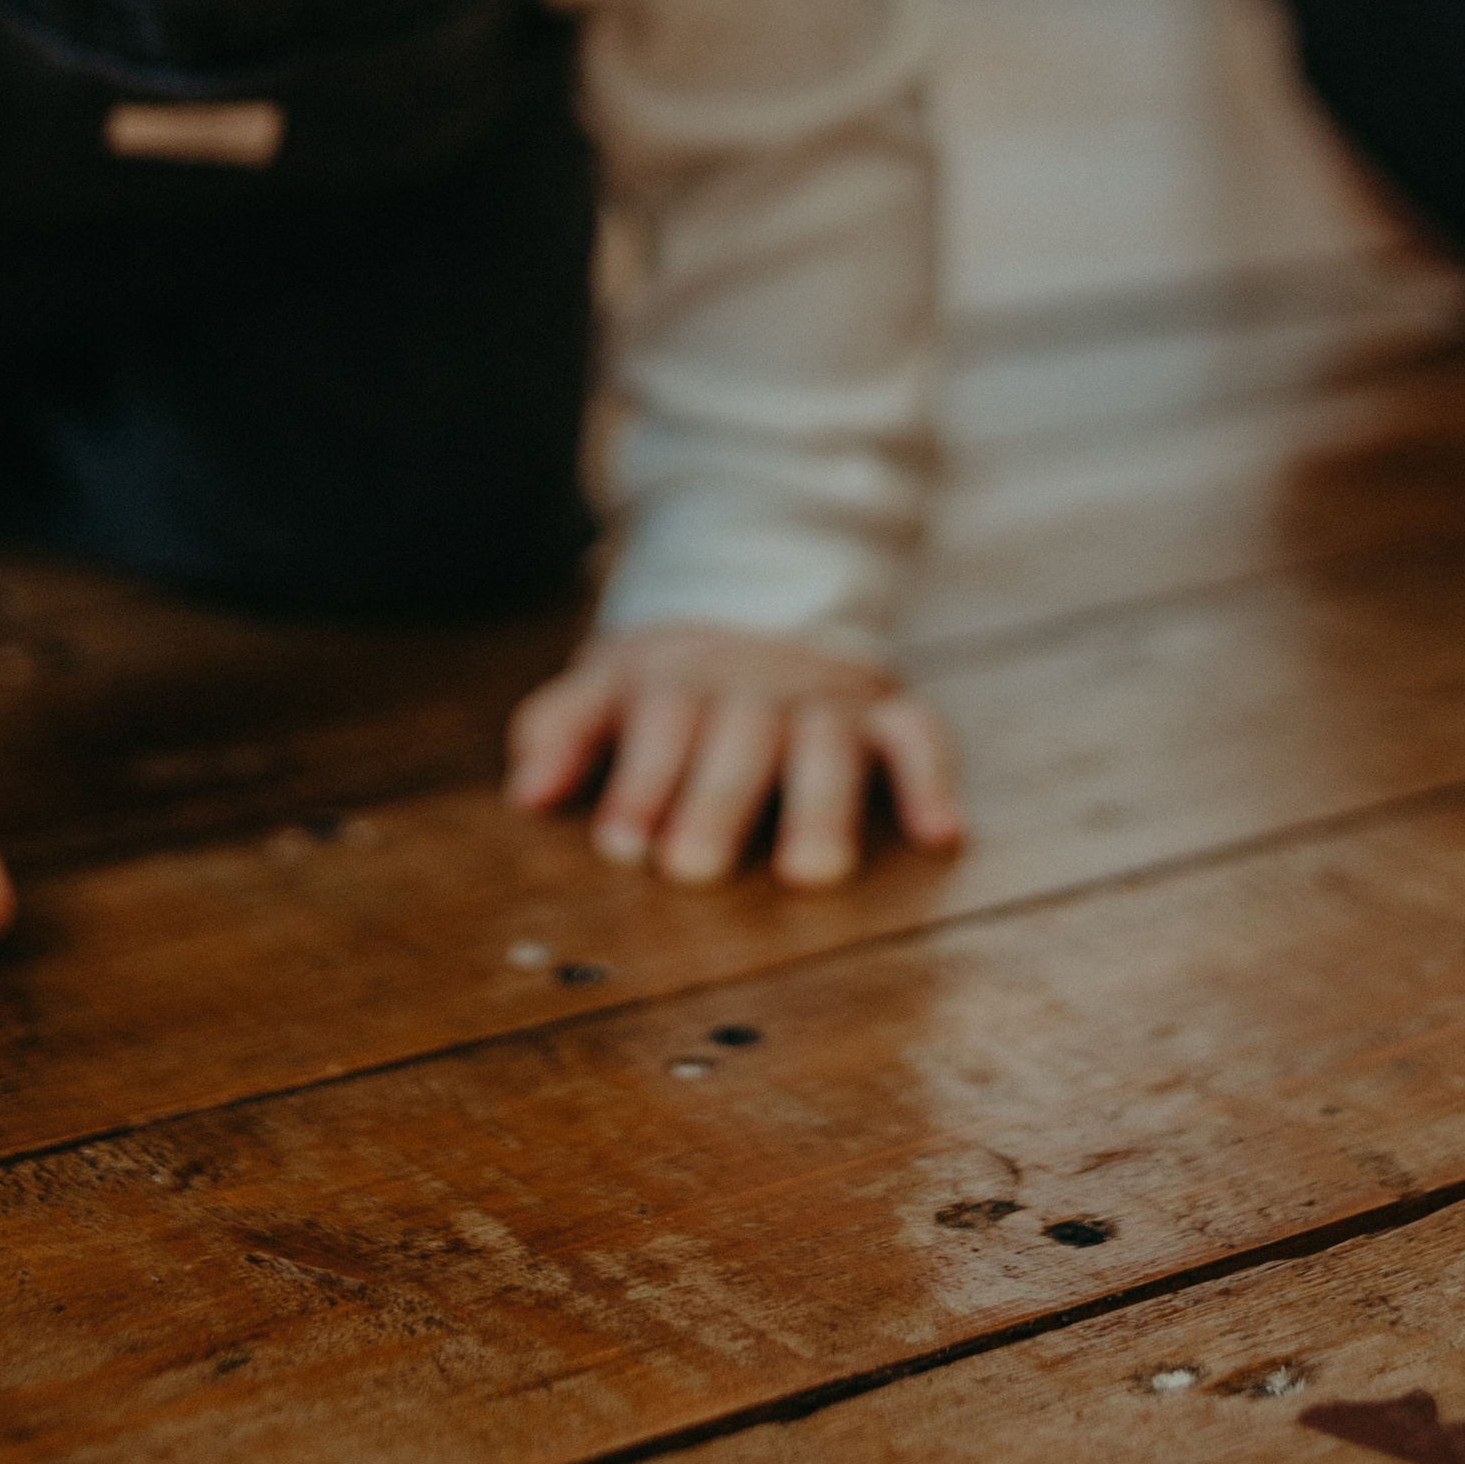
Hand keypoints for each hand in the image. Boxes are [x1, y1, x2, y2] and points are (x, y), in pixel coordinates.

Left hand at [505, 624, 959, 888]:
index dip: (640, 783)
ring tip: (810, 870)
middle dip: (716, 802)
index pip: (659, 724)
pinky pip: (918, 730)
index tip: (622, 846)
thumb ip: (560, 728)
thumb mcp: (605, 683)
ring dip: (819, 802)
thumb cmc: (668, 680)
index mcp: (679, 679)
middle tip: (693, 869)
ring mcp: (823, 696)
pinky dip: (930, 775)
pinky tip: (938, 832)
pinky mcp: (882, 707)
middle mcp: (755, 685)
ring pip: (827, 741)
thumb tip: (526, 793)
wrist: (757, 593)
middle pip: (739, 738)